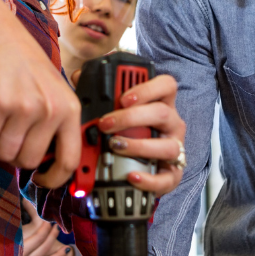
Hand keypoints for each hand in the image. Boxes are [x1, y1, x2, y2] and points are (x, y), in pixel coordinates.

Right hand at [0, 35, 80, 188]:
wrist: (2, 39)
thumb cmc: (28, 68)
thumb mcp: (57, 94)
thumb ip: (58, 126)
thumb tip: (51, 165)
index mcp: (70, 110)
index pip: (69, 160)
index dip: (54, 179)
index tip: (42, 181)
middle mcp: (50, 110)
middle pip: (29, 161)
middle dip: (14, 157)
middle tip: (9, 142)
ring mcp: (24, 107)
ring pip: (5, 153)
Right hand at [16, 201, 74, 255]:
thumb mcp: (8, 230)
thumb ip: (20, 217)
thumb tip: (27, 199)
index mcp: (16, 249)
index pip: (38, 238)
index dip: (45, 228)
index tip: (50, 220)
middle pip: (42, 249)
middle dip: (52, 237)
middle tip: (58, 228)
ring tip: (67, 249)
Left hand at [94, 74, 185, 196]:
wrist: (140, 164)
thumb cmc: (129, 131)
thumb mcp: (117, 110)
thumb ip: (99, 93)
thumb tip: (79, 76)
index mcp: (161, 103)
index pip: (166, 86)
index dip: (148, 88)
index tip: (123, 97)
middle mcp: (172, 124)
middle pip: (162, 113)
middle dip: (131, 118)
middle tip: (105, 124)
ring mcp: (174, 148)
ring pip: (167, 145)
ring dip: (139, 146)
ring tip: (115, 147)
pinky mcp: (173, 174)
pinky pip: (166, 178)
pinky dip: (149, 180)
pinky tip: (131, 176)